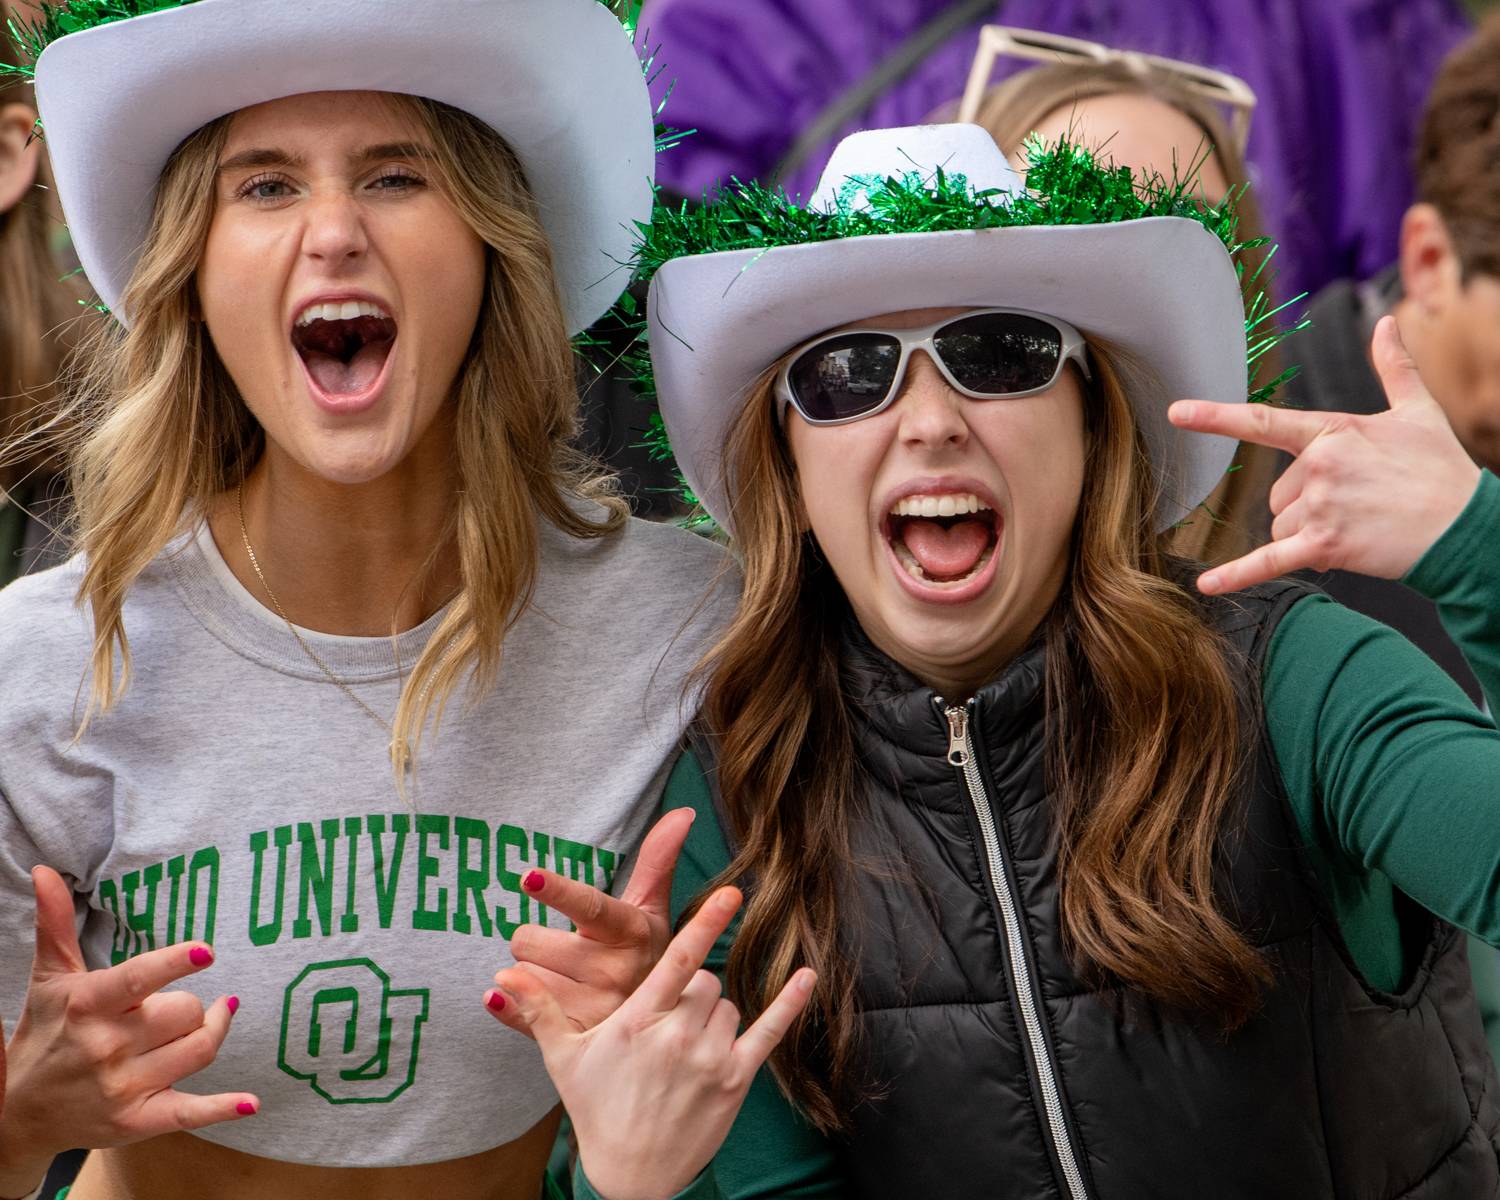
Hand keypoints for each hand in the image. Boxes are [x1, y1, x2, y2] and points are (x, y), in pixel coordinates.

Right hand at [0, 867, 254, 1189]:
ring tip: (209, 1020)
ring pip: (199, 1047)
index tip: (207, 951)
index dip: (177, 963)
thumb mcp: (49, 978)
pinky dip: (223, 1108)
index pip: (140, 979)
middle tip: (172, 1007)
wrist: (19, 1112)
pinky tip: (251, 1103)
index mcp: (89, 1005)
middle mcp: (107, 1046)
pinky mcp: (137, 1122)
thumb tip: (46, 870)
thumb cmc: (45, 1033)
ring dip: (211, 1030)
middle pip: (186, 1011)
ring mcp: (124, 1087)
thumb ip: (55, 924)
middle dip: (188, 1004)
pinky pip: (189, 1112)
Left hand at [486, 808, 695, 1038]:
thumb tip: (683, 812)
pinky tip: (522, 999)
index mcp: (629, 933)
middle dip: (538, 942)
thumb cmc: (643, 957)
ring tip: (567, 981)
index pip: (588, 905)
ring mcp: (591, 1010)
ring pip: (519, 975)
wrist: (656, 1029)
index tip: (529, 877)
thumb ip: (658, 860)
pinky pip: (516, 1012)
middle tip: (566, 952)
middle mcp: (613, 973)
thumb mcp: (651, 910)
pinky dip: (510, 1004)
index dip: (557, 890)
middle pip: (529, 940)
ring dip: (532, 975)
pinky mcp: (571, 1042)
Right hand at [493, 888, 815, 1199]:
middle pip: (704, 980)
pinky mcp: (735, 1081)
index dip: (703, 923)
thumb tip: (501, 976)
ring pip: (728, 1004)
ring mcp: (710, 1059)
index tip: (729, 892)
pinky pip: (770, 1031)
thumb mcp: (564, 1060)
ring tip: (685, 1043)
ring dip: (714, 1011)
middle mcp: (677, 1036)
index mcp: (637, 1022)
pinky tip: (807, 974)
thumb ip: (540, 1010)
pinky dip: (790, 1002)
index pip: (677, 961)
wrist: (631, 1179)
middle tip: (668, 1018)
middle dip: (690, 988)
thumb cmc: (596, 1110)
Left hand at [1168, 315, 1482, 594]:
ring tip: (1358, 526)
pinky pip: (1270, 561)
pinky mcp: (1326, 546)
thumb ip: (1394, 368)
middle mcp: (1320, 467)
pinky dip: (1237, 575)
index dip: (1215, 417)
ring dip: (1306, 532)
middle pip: (1278, 494)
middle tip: (1358, 504)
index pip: (1264, 423)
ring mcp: (1321, 507)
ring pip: (1280, 525)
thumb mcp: (1418, 411)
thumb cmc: (1441, 469)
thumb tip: (1388, 323)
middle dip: (1305, 504)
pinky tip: (1207, 585)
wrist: (1466, 526)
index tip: (1177, 411)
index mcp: (1333, 432)